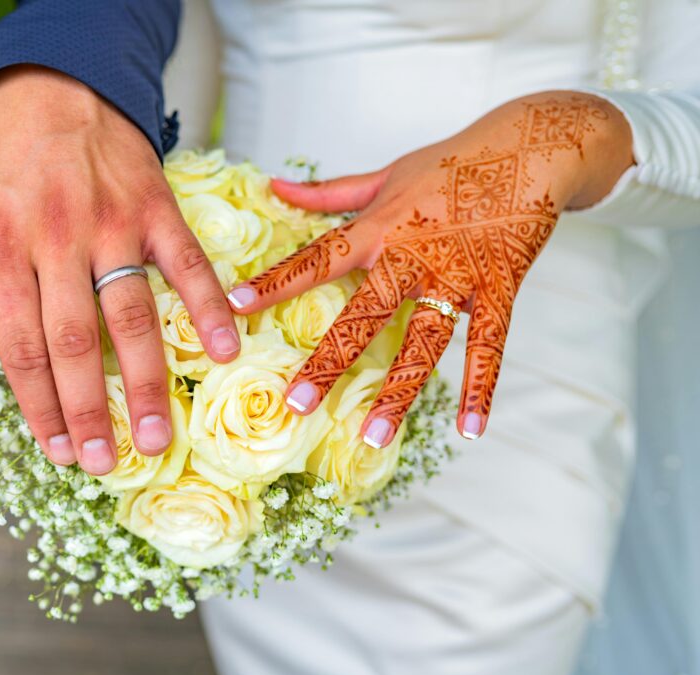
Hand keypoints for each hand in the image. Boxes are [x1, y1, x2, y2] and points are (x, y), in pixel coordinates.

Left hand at [0, 66, 239, 473]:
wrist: (55, 82)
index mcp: (1, 245)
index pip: (19, 344)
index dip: (37, 404)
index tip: (54, 449)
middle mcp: (57, 239)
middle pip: (75, 342)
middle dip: (89, 410)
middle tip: (104, 463)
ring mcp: (113, 223)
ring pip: (133, 315)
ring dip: (148, 382)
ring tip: (159, 435)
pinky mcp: (155, 207)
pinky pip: (187, 264)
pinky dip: (207, 308)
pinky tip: (220, 352)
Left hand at [226, 91, 632, 446]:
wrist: (534, 143)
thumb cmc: (453, 161)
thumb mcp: (387, 173)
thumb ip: (330, 192)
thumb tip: (274, 186)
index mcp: (379, 226)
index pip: (318, 258)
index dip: (276, 282)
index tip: (234, 306)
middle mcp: (413, 254)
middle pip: (365, 314)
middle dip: (329, 361)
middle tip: (296, 404)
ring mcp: (458, 274)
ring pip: (424, 341)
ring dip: (399, 391)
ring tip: (373, 436)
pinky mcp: (500, 286)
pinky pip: (491, 345)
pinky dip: (483, 389)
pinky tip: (470, 430)